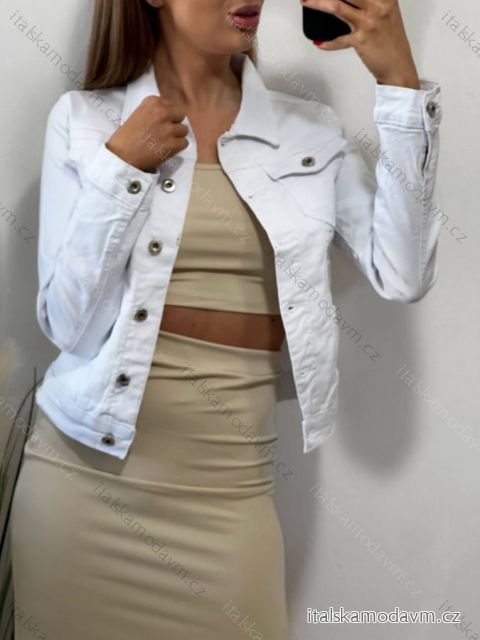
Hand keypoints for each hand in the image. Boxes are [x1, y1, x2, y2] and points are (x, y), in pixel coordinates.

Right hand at [106, 96, 189, 172]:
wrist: (121, 155)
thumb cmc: (126, 136)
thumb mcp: (139, 113)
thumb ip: (154, 111)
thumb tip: (171, 115)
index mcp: (153, 101)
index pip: (172, 105)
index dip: (168, 116)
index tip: (160, 123)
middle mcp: (162, 112)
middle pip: (181, 115)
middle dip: (175, 123)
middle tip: (165, 133)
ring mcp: (168, 128)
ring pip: (184, 130)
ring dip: (177, 136)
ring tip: (165, 142)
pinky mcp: (173, 144)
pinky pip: (184, 143)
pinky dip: (178, 148)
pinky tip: (167, 149)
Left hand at [301, 0, 420, 88]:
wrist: (398, 67)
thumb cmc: (391, 42)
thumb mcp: (387, 13)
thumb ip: (371, 3)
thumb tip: (348, 1)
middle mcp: (378, 6)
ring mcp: (369, 23)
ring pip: (337, 6)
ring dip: (317, 3)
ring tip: (305, 1)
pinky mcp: (361, 40)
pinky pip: (337, 40)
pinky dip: (327, 42)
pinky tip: (319, 42)